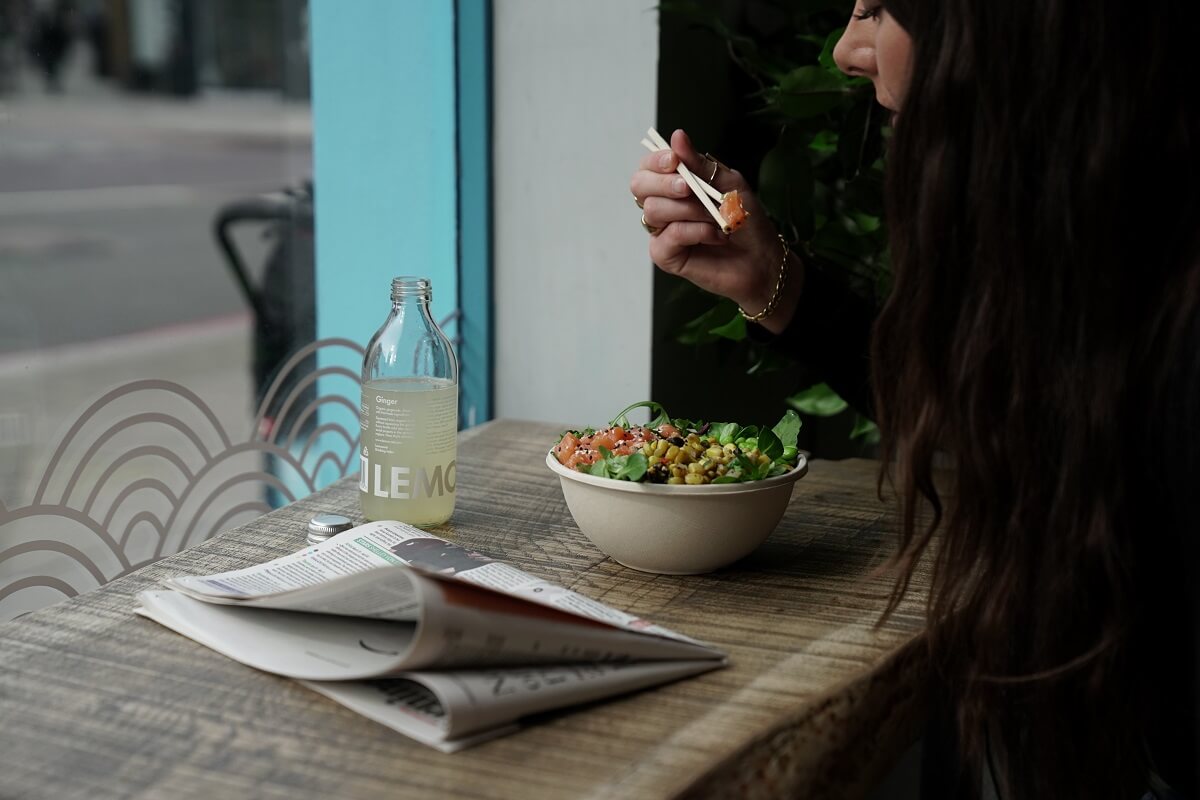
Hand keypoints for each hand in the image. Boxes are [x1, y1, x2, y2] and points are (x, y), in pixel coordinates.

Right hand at [629, 129, 801, 331]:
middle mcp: (664, 206)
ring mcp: (662, 231)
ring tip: (716, 218)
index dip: (656, 160)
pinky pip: (668, 236)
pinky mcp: (665, 255)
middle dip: (663, 183)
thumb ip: (699, 164)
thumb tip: (676, 136)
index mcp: (674, 184)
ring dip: (690, 210)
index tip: (675, 161)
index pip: (648, 166)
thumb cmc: (745, 219)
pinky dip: (695, 232)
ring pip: (654, 210)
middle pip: (639, 186)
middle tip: (688, 189)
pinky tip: (715, 236)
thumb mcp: (727, 183)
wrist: (762, 258)